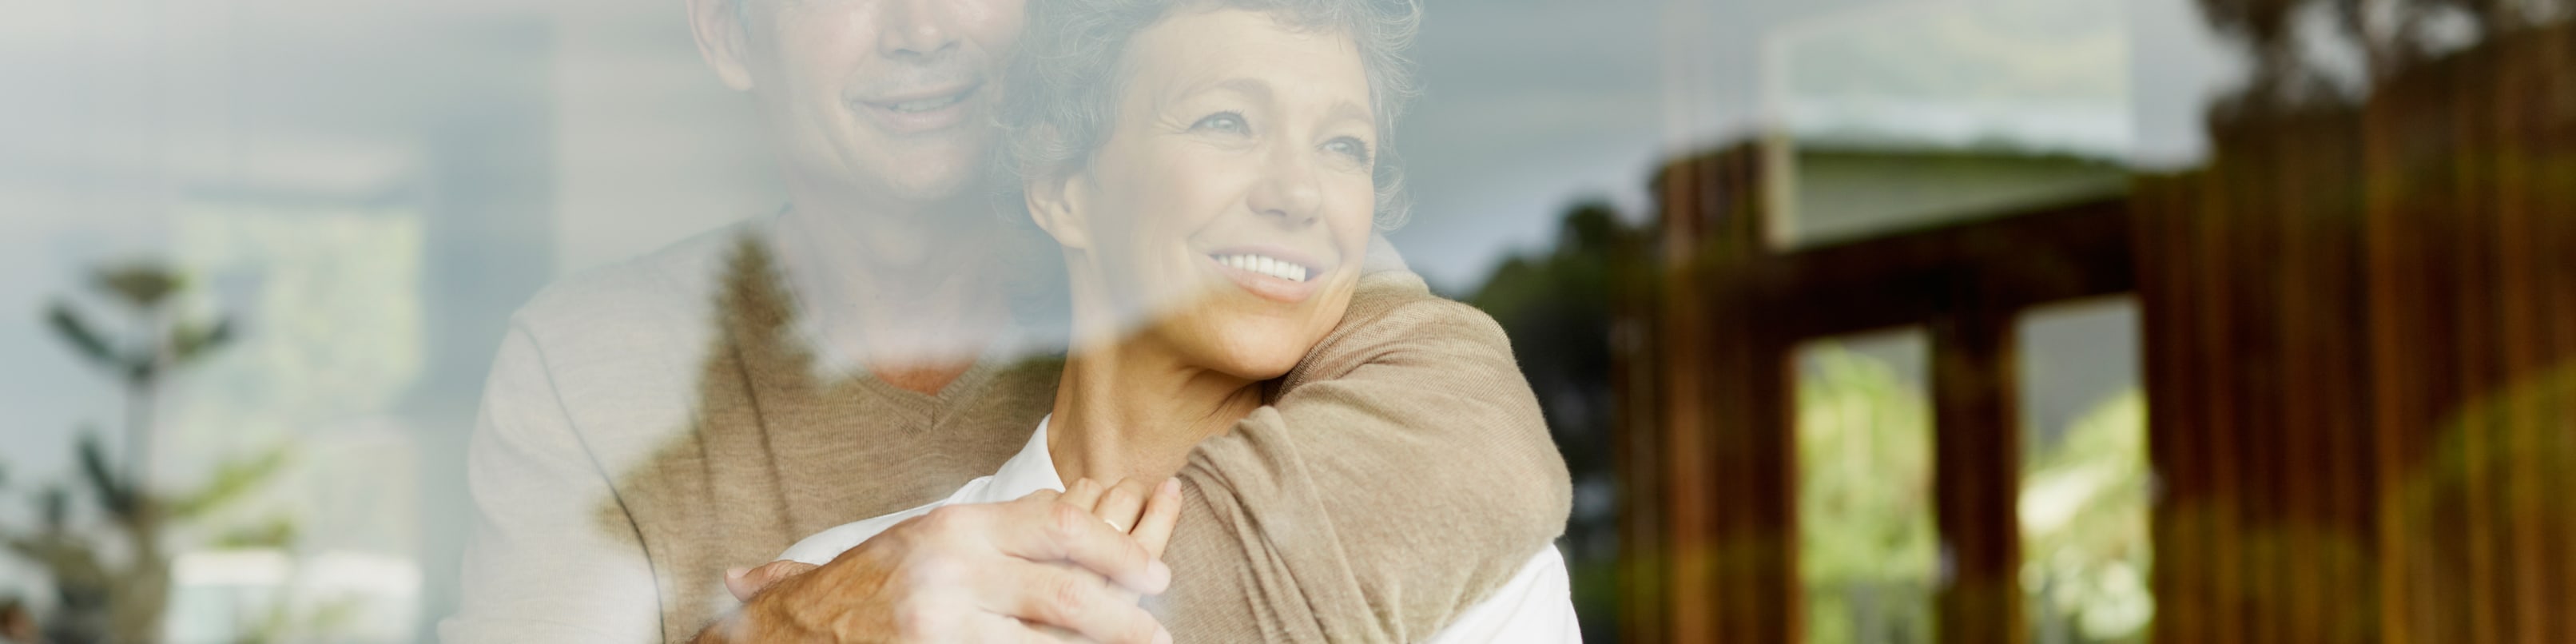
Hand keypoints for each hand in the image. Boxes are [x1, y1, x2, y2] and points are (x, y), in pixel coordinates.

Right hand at [726, 478, 1187, 604]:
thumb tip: (1078, 529)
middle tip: (1158, 632)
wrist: (783, 631)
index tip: (1151, 574)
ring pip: (1045, 642)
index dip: (1116, 550)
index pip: (1059, 523)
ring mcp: (940, 622)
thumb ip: (993, 538)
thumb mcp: (925, 541)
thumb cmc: (862, 587)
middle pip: (1065, 592)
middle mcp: (950, 569)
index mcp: (956, 526)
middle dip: (1123, 617)